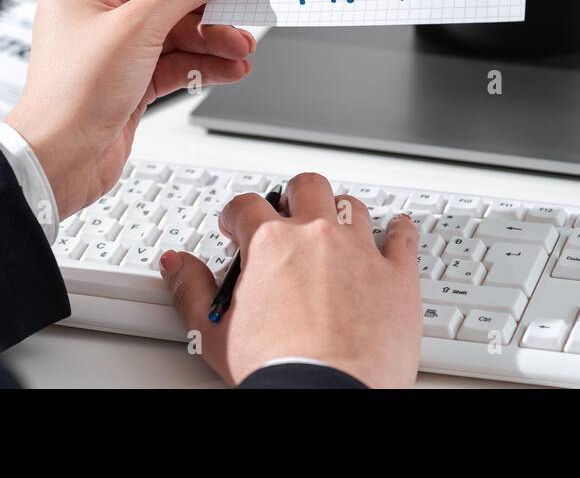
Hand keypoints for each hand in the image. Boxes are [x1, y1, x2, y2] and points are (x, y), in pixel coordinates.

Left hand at [6, 0, 253, 220]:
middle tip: (245, 8)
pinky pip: (176, 60)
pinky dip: (204, 64)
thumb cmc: (72, 94)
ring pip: (178, 30)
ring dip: (213, 38)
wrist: (60, 161)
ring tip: (241, 48)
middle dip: (210, 5)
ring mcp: (116, 46)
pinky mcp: (131, 79)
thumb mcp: (138, 27)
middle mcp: (99, 11)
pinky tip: (229, 68)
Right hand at [159, 172, 421, 387]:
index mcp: (270, 244)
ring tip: (337, 225)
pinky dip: (400, 231)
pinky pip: (403, 237)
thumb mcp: (214, 333)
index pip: (246, 206)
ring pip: (353, 206)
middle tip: (288, 214)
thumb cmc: (278, 369)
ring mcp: (361, 252)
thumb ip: (192, 290)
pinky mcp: (398, 275)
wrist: (329, 393)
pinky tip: (397, 230)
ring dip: (342, 212)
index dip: (236, 215)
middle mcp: (317, 236)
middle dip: (294, 196)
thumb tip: (176, 265)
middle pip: (306, 187)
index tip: (236, 225)